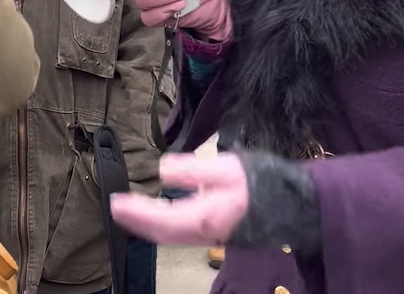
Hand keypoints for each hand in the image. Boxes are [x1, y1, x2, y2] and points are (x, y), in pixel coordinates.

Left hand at [110, 153, 247, 245]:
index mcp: (204, 217)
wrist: (289, 204)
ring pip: (169, 236)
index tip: (116, 202)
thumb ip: (193, 170)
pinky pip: (178, 234)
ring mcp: (208, 237)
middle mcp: (203, 233)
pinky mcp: (212, 234)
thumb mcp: (226, 168)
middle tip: (114, 208)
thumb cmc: (260, 184)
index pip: (161, 219)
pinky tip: (156, 216)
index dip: (136, 213)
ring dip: (146, 225)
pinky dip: (160, 226)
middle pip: (161, 233)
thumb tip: (163, 168)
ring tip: (128, 211)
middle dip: (136, 222)